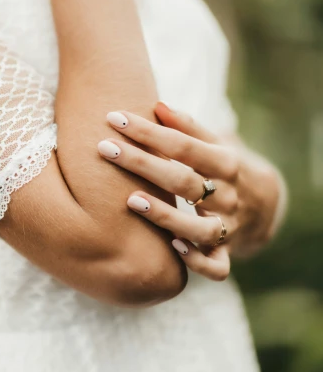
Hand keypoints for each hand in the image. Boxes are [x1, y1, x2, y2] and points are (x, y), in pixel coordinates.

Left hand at [97, 102, 283, 280]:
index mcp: (225, 162)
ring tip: (131, 200)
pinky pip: (217, 266)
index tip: (115, 118)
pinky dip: (197, 261)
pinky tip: (173, 248)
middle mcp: (228, 195)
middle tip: (105, 148)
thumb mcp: (215, 143)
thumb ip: (187, 127)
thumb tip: (158, 105)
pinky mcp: (227, 253)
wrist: (267, 204)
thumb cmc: (225, 165)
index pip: (182, 145)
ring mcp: (228, 227)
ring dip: (165, 216)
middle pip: (183, 181)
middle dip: (142, 164)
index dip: (148, 131)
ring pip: (199, 227)